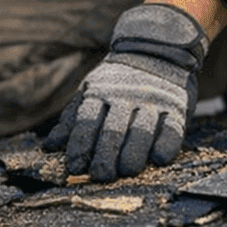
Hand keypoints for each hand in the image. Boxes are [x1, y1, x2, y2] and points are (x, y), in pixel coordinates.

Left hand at [45, 4, 206, 180]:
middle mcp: (126, 96)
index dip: (80, 144)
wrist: (156, 50)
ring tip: (127, 171)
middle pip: (113, 128)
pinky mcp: (176, 107)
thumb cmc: (116, 81)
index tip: (75, 167)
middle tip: (100, 176)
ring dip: (134, 152)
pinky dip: (166, 144)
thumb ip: (73, 119)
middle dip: (105, 154)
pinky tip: (158, 158)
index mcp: (100, 92)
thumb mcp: (90, 92)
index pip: (87, 120)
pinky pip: (172, 128)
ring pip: (142, 129)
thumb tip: (50, 147)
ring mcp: (152, 101)